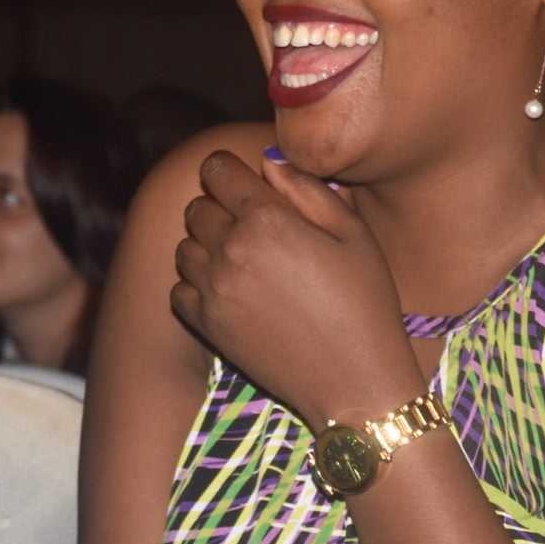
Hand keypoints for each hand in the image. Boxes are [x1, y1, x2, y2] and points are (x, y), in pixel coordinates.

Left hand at [169, 151, 419, 425]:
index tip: (246, 182)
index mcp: (266, 219)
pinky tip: (232, 291)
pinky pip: (180, 289)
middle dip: (221, 207)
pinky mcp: (207, 326)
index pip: (216, 169)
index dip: (230, 170)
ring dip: (207, 246)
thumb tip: (268, 163)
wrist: (354, 380)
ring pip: (184, 246)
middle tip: (256, 227)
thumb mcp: (353, 234)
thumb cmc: (365, 302)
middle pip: (197, 207)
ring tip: (246, 261)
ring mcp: (213, 290)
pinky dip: (198, 285)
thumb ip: (307, 189)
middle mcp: (230, 250)